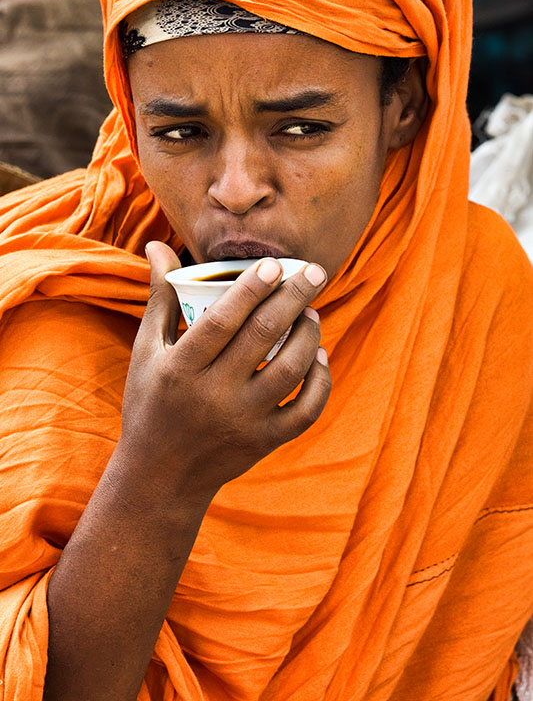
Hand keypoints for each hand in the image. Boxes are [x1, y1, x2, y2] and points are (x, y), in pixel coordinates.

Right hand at [120, 241, 330, 502]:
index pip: (222, 321)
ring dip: (308, 335)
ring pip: (289, 371)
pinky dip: (319, 382)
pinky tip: (319, 356)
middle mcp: (213, 395)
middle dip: (294, 298)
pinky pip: (304, 411)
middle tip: (314, 271)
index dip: (250, 290)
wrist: (161, 476)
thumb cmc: (151, 403)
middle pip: (262, 338)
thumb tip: (159, 244)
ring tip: (312, 311)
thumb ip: (160, 299)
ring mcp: (243, 421)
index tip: (274, 264)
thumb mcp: (147, 351)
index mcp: (180, 369)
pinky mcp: (264, 442)